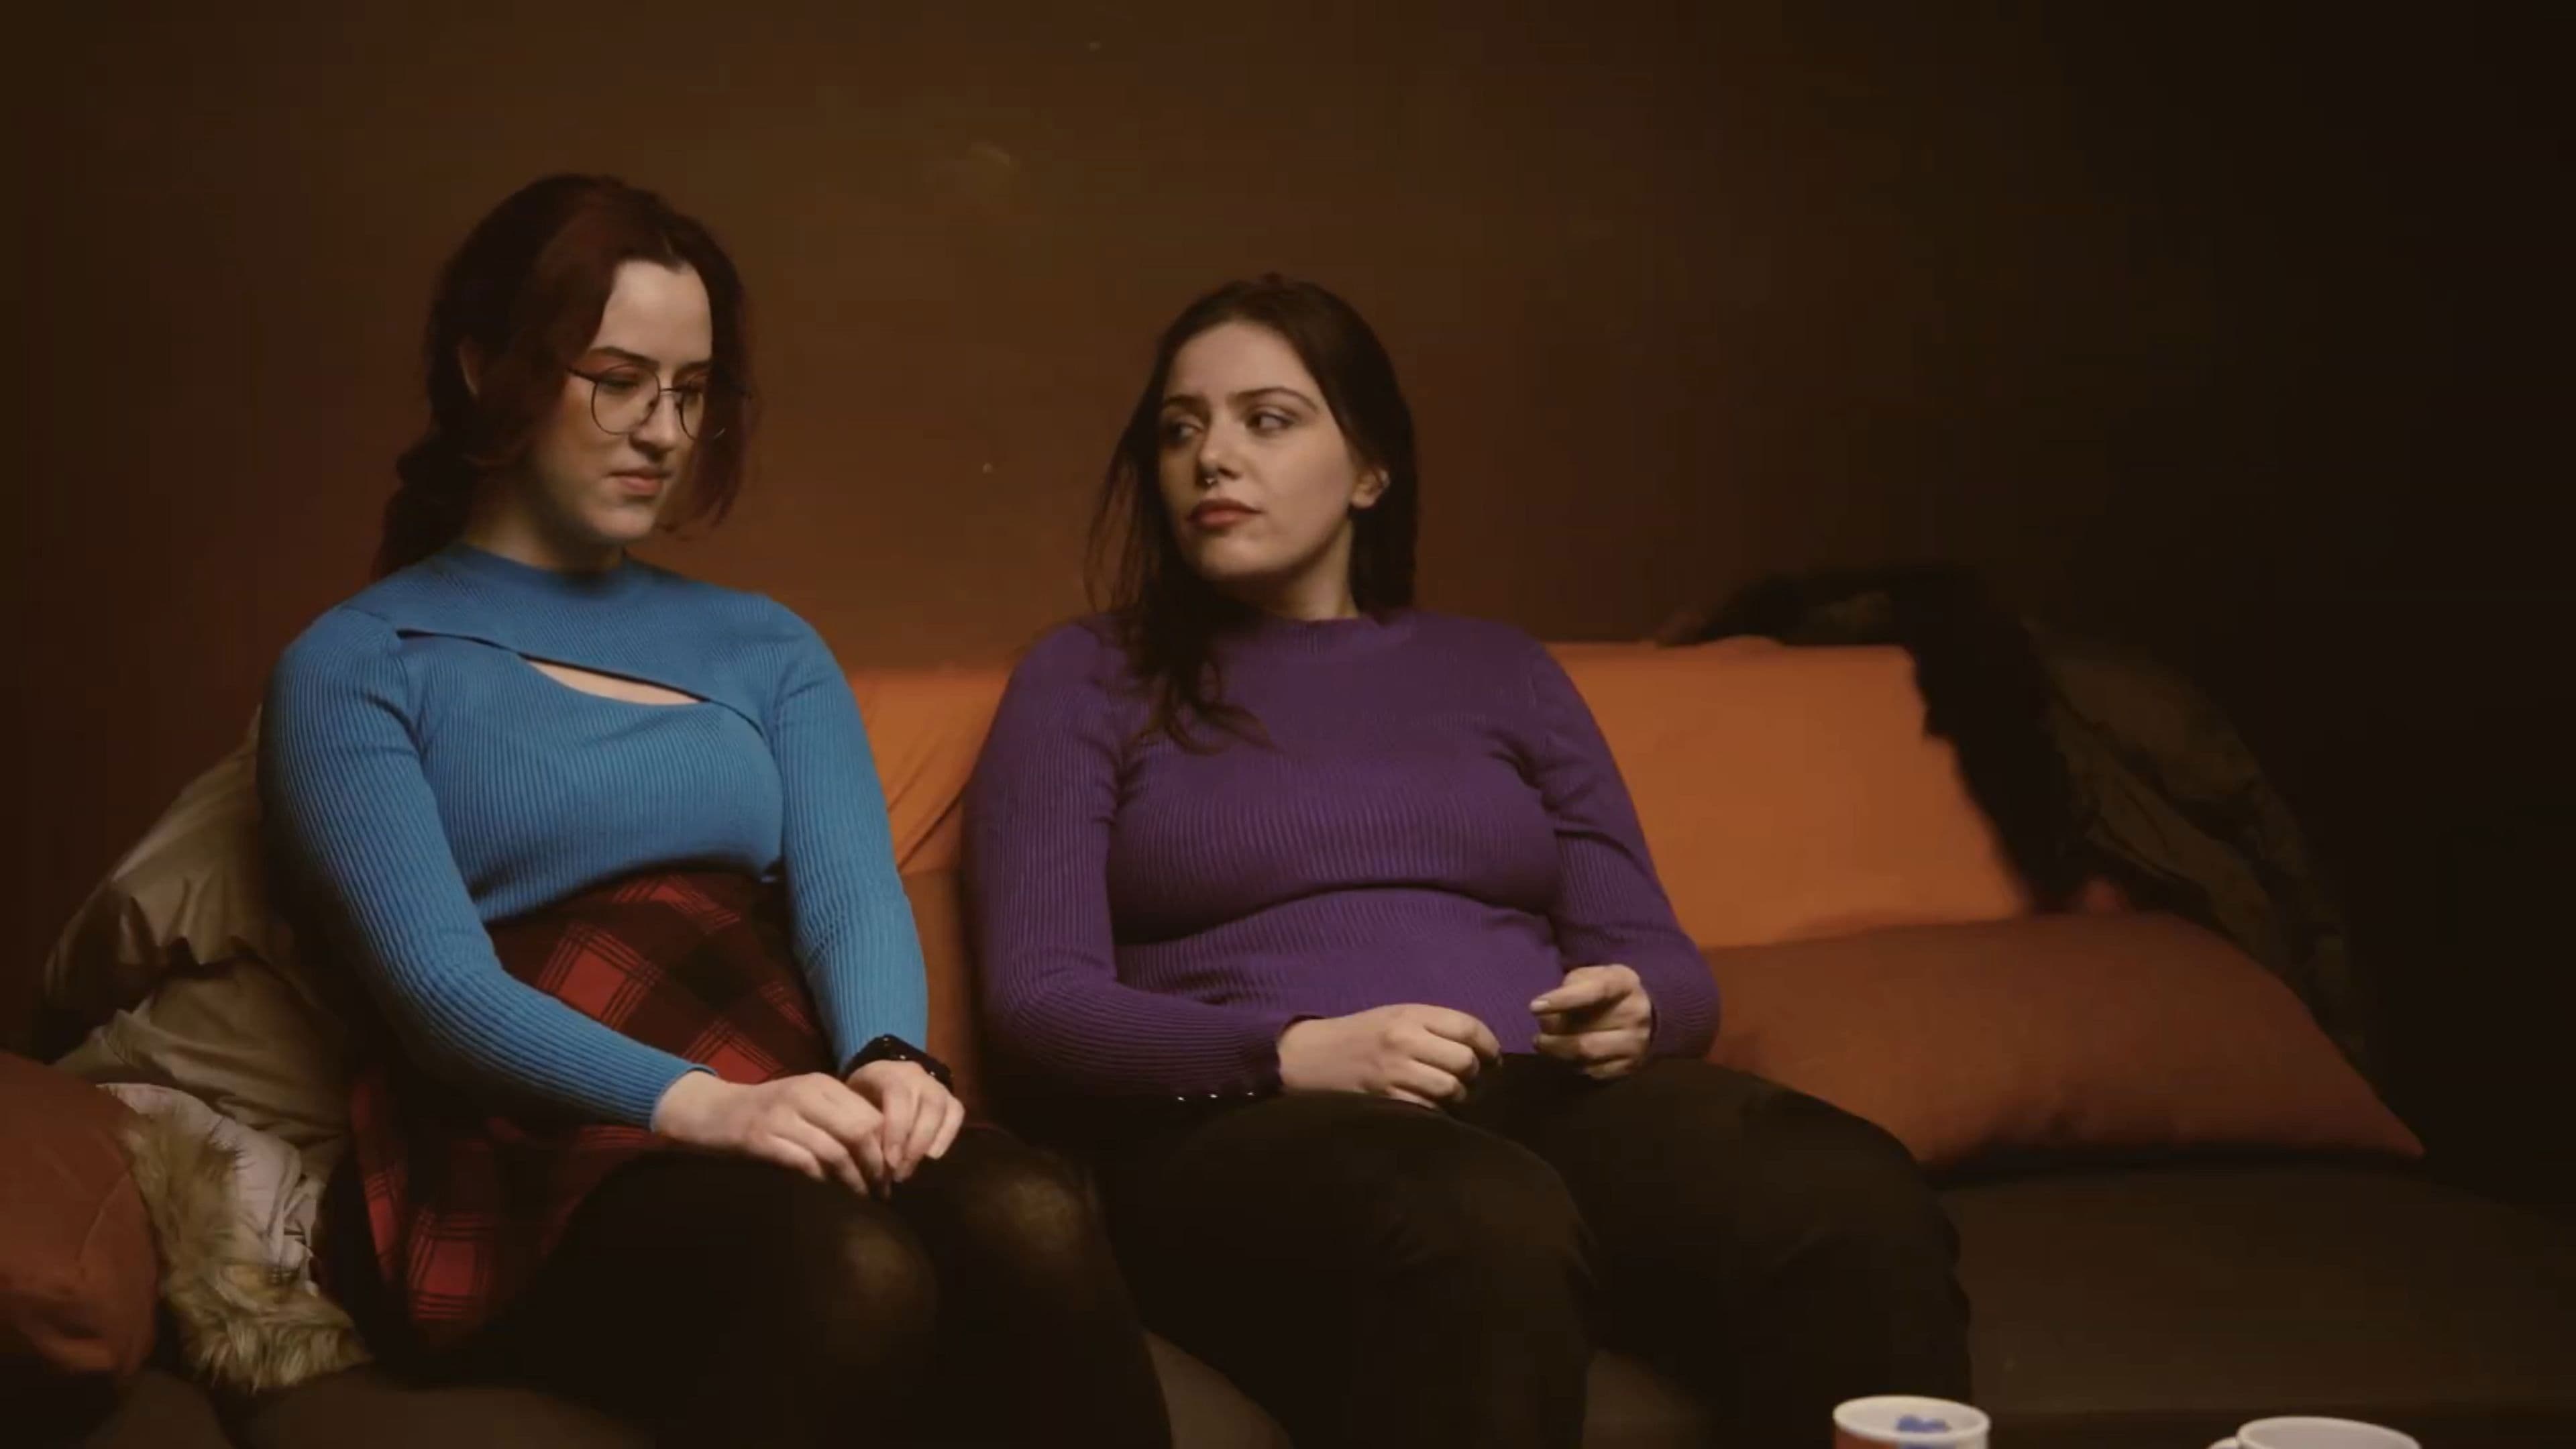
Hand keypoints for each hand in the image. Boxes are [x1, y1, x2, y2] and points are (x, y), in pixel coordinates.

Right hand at [650, 1070, 893, 1195]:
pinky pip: (803, 1163)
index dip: (889, 1146)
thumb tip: (883, 1150)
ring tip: (863, 1199)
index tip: (896, 1171)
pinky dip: (821, 1182)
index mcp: (822, 1085)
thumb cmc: (765, 1113)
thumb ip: (838, 1118)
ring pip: (834, 1150)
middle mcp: (806, 1094)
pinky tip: (830, 1196)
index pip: (872, 1114)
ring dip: (854, 1180)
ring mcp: (782, 1116)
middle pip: (860, 1131)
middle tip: (884, 1191)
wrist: (709, 1111)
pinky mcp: (760, 1139)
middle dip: (877, 1165)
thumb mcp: (805, 1104)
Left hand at [845, 1059, 966, 1185]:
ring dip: (930, 1142)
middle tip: (901, 1171)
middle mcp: (917, 1076)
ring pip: (944, 1109)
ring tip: (916, 1166)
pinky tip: (933, 1157)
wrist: (878, 1080)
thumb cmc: (861, 1098)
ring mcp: (936, 1085)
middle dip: (915, 1143)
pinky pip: (956, 1113)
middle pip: (927, 1104)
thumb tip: (868, 1163)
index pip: (898, 1096)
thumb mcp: (853, 1106)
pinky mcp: (949, 1098)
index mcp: (888, 1074)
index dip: (897, 1130)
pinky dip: (947, 1136)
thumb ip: (862, 1126)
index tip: (890, 1161)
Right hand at [1278, 1004, 1502, 1108]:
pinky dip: (1436, 1112)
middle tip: (1469, 1080)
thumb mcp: (1395, 1016)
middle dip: (1475, 1074)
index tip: (1492, 1059)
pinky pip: (1428, 1109)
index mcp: (1411, 1014)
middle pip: (1466, 1060)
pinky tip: (1429, 1107)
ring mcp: (1395, 1071)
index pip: (1469, 1027)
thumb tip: (1481, 1049)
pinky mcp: (1386, 1098)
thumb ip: (1435, 1027)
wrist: (1310, 1056)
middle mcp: (1406, 1039)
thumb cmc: (1359, 1035)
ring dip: (1457, 1096)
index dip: (1490, 1046)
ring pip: (1450, 1088)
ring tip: (1449, 1096)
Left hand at [1532, 964, 1652, 1079]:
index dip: (1562, 1000)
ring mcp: (1636, 1043)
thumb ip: (1569, 989)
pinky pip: (1592, 1070)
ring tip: (1543, 1044)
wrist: (1645, 1012)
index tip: (1533, 1007)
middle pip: (1585, 1031)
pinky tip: (1565, 1055)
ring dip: (1557, 1051)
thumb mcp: (1590, 976)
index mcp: (1625, 983)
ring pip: (1586, 1054)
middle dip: (1553, 1034)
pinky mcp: (1631, 1065)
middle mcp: (1635, 1014)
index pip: (1594, 991)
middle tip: (1537, 1033)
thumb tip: (1545, 1014)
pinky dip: (1572, 1064)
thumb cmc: (1605, 991)